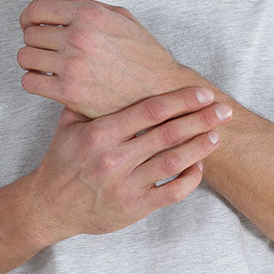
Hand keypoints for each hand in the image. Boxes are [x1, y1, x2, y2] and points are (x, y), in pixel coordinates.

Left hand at [17, 0, 190, 118]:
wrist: (160, 90)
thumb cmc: (142, 54)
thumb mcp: (120, 17)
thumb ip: (82, 5)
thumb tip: (46, 1)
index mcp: (89, 15)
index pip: (36, 9)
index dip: (28, 17)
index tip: (31, 25)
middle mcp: (78, 37)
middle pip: (30, 34)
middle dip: (36, 41)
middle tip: (47, 49)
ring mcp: (72, 66)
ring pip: (25, 58)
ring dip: (33, 61)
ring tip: (47, 65)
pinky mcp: (69, 93)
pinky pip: (30, 82)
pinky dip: (35, 81)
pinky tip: (48, 81)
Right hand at [28, 85, 231, 241]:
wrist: (49, 207)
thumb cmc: (62, 162)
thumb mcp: (67, 126)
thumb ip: (87, 99)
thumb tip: (105, 65)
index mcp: (100, 134)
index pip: (148, 111)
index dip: (179, 100)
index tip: (202, 92)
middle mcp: (114, 158)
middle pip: (168, 134)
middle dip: (200, 119)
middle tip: (224, 109)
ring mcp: (126, 185)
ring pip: (174, 162)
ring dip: (200, 147)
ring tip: (217, 134)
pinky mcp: (134, 208)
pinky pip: (172, 192)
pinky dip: (190, 178)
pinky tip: (200, 165)